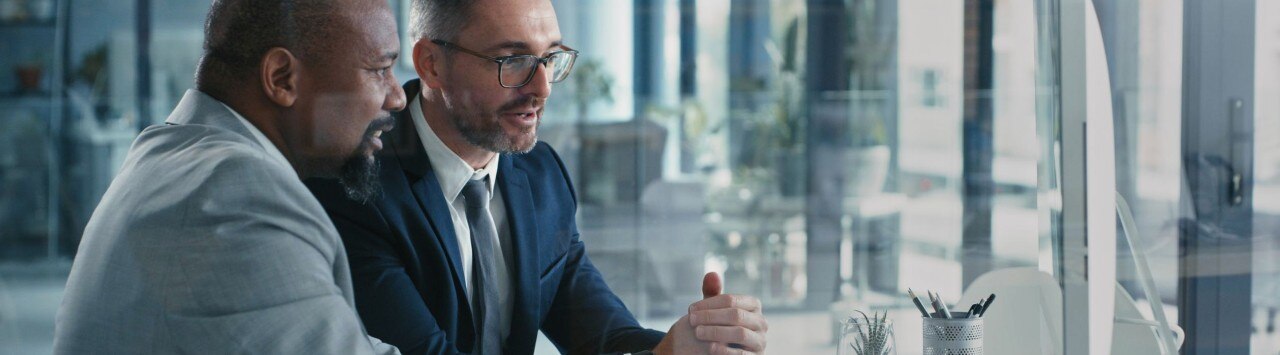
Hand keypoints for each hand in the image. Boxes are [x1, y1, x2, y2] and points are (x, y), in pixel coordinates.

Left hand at [653, 272, 768, 354]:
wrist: (725, 350)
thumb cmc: (721, 325)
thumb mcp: (716, 310)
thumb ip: (713, 294)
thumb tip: (711, 274)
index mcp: (753, 305)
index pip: (731, 300)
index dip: (708, 304)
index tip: (690, 310)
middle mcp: (761, 322)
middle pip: (736, 315)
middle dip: (710, 317)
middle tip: (691, 320)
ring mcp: (760, 341)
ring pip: (740, 333)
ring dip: (716, 332)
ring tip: (698, 332)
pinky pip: (742, 354)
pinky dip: (725, 350)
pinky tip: (710, 348)